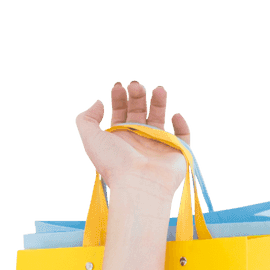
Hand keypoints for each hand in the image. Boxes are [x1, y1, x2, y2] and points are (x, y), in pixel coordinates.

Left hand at [74, 80, 191, 201]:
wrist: (139, 184)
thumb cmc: (114, 163)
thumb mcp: (91, 139)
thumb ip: (86, 119)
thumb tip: (98, 103)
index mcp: (119, 140)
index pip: (119, 114)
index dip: (118, 99)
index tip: (118, 85)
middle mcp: (137, 142)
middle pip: (138, 112)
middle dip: (137, 96)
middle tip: (136, 86)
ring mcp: (157, 146)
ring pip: (159, 119)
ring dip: (158, 102)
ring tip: (158, 90)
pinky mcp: (176, 152)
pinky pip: (182, 136)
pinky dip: (181, 124)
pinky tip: (174, 117)